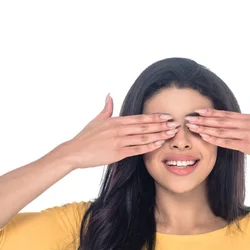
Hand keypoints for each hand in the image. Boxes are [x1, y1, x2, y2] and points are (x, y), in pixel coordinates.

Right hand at [62, 94, 179, 168]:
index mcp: (115, 121)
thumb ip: (106, 108)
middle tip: (175, 124)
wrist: (74, 152)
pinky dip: (148, 147)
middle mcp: (118, 129)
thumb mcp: (96, 119)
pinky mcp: (117, 153)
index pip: (139, 118)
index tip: (166, 116)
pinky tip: (159, 144)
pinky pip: (136, 150)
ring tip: (171, 134)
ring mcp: (118, 141)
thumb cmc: (85, 137)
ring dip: (159, 135)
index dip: (154, 117)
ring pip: (143, 137)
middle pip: (144, 126)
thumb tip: (109, 95)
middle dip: (161, 125)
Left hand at [184, 89, 249, 162]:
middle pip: (220, 121)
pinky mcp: (247, 146)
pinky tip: (205, 137)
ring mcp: (246, 134)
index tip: (198, 111)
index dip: (211, 113)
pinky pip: (228, 142)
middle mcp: (245, 124)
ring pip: (221, 130)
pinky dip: (215, 139)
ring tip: (192, 128)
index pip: (226, 114)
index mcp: (249, 117)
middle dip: (203, 120)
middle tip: (188, 119)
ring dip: (205, 129)